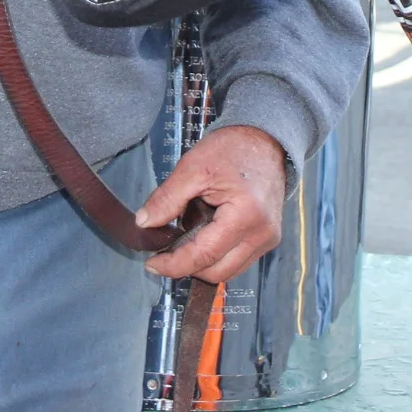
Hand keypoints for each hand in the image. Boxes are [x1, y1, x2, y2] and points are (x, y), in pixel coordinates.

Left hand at [138, 126, 287, 282]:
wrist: (265, 140)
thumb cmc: (233, 149)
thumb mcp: (193, 167)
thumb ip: (167, 198)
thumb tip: (144, 223)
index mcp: (246, 216)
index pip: (204, 256)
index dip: (174, 265)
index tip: (151, 264)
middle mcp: (262, 235)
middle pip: (217, 272)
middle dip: (187, 266)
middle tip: (164, 251)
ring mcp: (268, 239)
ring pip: (228, 271)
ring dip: (202, 263)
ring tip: (184, 240)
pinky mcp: (267, 239)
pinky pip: (238, 260)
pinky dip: (216, 256)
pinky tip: (203, 236)